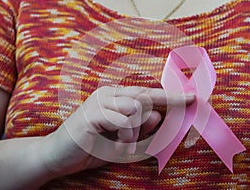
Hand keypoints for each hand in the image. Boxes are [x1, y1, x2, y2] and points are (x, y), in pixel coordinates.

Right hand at [41, 86, 194, 176]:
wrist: (57, 157)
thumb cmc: (92, 147)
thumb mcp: (123, 141)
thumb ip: (142, 129)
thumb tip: (159, 115)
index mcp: (115, 97)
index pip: (148, 93)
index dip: (171, 96)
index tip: (192, 98)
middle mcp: (108, 93)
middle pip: (146, 98)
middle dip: (147, 123)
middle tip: (128, 142)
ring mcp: (99, 100)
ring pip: (138, 109)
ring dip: (134, 133)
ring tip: (118, 145)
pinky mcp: (93, 112)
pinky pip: (124, 121)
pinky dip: (124, 138)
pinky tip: (112, 145)